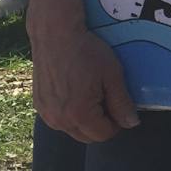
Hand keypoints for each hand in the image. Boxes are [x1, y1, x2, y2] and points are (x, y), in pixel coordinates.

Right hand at [31, 21, 139, 143]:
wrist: (55, 34)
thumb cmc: (86, 51)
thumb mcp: (112, 75)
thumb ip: (122, 103)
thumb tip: (131, 124)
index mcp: (79, 114)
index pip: (104, 135)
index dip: (116, 122)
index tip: (118, 105)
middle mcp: (59, 120)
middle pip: (87, 136)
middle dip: (100, 124)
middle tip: (105, 98)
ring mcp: (46, 113)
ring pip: (72, 129)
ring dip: (84, 120)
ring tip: (89, 93)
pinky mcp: (39, 105)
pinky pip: (59, 119)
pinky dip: (69, 113)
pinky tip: (74, 91)